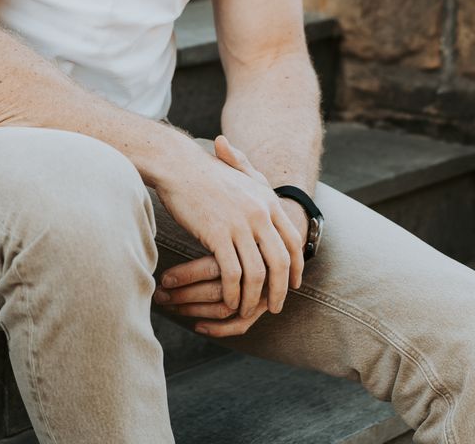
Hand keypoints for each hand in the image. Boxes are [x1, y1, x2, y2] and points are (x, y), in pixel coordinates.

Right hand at [151, 137, 306, 335]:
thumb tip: (272, 215)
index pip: (293, 240)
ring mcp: (240, 224)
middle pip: (280, 261)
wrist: (178, 164)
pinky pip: (232, 273)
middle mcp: (259, 213)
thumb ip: (260, 193)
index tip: (292, 284)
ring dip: (254, 297)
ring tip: (247, 311)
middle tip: (275, 307)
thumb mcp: (242, 177)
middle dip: (280, 289)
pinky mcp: (217, 234)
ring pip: (257, 273)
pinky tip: (229, 302)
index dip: (296, 266)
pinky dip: (233, 293)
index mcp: (268, 200)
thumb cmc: (205, 172)